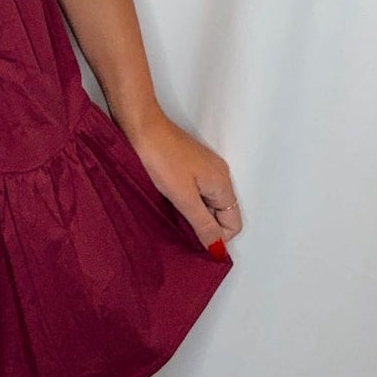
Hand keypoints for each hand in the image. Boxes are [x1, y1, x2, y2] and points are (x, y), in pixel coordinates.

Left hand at [122, 111, 241, 253]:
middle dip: (204, 225)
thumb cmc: (162, 159)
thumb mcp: (183, 198)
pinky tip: (168, 197)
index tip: (193, 237)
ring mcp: (205, 167)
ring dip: (193, 212)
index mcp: (223, 183)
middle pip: (222, 213)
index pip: (234, 223)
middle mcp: (219, 175)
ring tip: (171, 211)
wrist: (142, 126)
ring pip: (208, 202)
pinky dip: (186, 198)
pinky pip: (197, 190)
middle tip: (179, 225)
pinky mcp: (191, 163)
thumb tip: (219, 250)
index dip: (217, 236)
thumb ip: (203, 225)